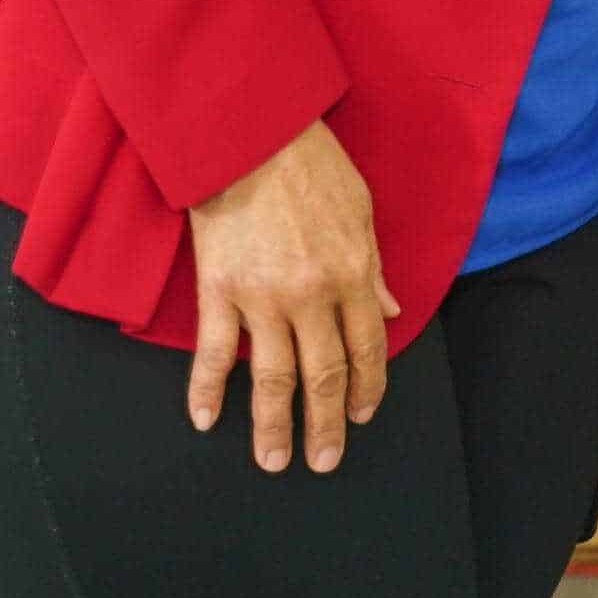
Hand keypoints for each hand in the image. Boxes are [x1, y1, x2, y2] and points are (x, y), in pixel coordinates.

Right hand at [186, 120, 399, 473]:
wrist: (252, 136)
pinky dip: (208, 390)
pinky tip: (207, 420)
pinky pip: (215, 353)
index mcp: (353, 274)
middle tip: (322, 461)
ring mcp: (262, 298)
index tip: (361, 415)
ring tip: (274, 461)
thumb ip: (373, 269)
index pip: (366, 347)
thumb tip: (390, 313)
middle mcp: (311, 295)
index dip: (366, 386)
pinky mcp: (219, 292)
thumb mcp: (361, 211)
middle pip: (322, 373)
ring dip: (273, 425)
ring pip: (272, 377)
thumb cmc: (313, 166)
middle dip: (324, 424)